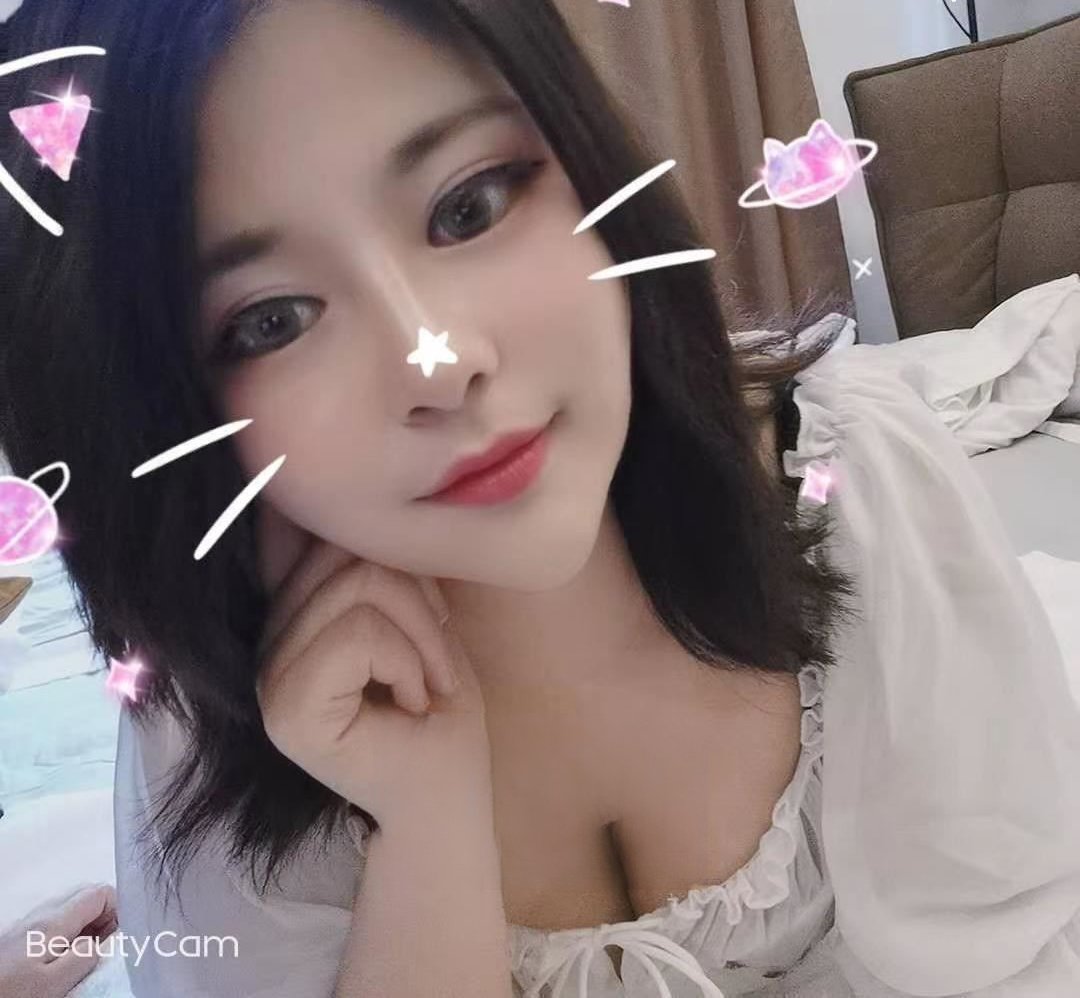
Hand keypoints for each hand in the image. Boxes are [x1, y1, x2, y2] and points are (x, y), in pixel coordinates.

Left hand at [0, 884, 116, 997]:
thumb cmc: (10, 995)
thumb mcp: (54, 985)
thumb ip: (84, 957)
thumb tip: (100, 942)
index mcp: (54, 921)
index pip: (101, 892)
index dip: (119, 909)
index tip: (120, 936)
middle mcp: (40, 915)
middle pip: (85, 895)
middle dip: (104, 915)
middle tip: (106, 946)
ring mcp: (26, 925)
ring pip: (69, 909)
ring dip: (86, 925)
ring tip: (86, 955)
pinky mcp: (16, 938)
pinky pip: (53, 923)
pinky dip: (68, 933)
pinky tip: (62, 959)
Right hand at [253, 504, 493, 827]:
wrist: (450, 797)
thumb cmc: (440, 710)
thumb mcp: (415, 616)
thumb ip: (376, 567)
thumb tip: (352, 497)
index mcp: (294, 618)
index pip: (333, 535)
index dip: (400, 570)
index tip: (427, 624)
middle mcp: (268, 642)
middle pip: (352, 555)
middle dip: (419, 605)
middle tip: (432, 667)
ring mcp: (270, 676)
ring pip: (361, 586)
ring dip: (422, 638)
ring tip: (424, 688)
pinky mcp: (286, 708)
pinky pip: (360, 634)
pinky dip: (410, 661)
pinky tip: (412, 703)